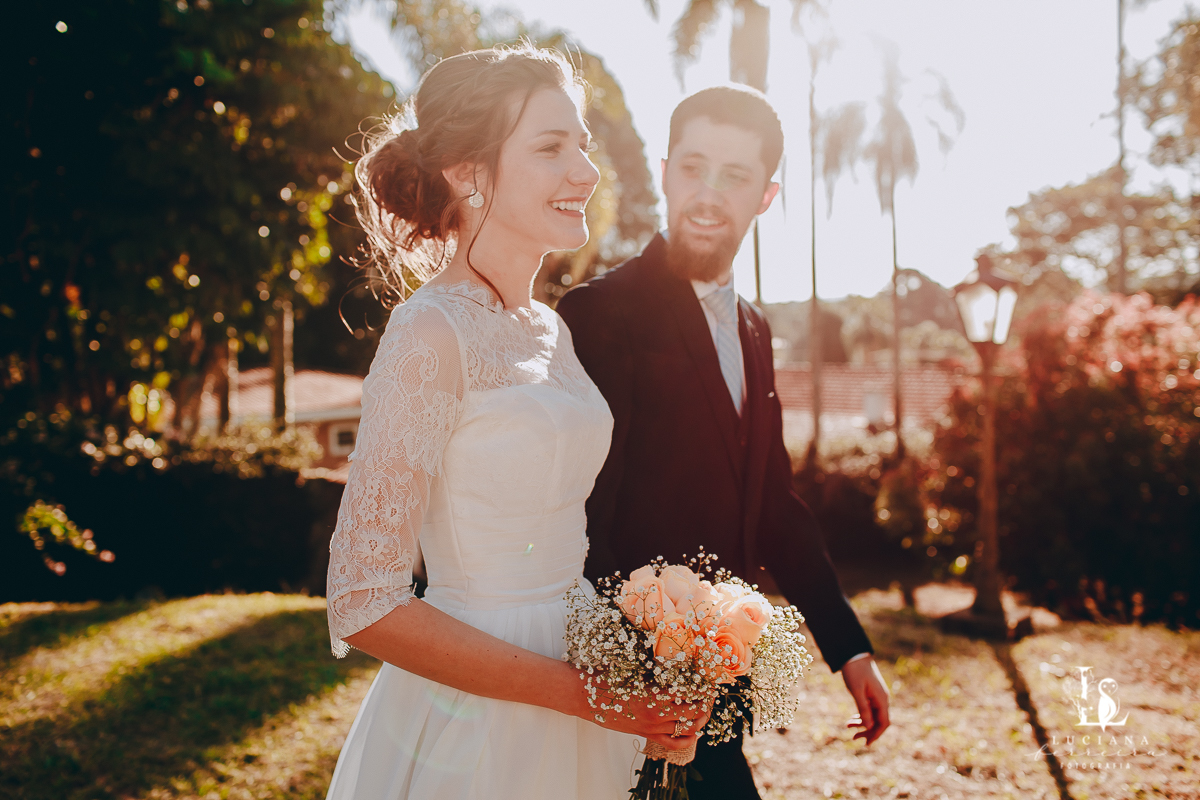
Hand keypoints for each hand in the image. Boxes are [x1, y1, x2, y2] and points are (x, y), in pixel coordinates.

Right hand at [579, 679, 710, 751]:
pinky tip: (691, 730)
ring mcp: (651, 728)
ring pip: (687, 730)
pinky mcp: (645, 734)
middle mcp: (656, 715)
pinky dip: (686, 739)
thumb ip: (655, 669)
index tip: (709, 681)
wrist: (584, 697)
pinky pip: (672, 743)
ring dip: (700, 721)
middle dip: (705, 704)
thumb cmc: (607, 677)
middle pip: (694, 714)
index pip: (691, 694)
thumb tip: (676, 660)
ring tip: (703, 710)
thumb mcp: (633, 668)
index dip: (704, 689)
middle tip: (709, 694)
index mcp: (654, 695)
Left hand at [841, 655, 889, 744]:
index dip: (876, 734)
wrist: (853, 654)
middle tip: (854, 737)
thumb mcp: (856, 691)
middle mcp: (882, 699)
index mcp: (881, 699)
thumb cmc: (854, 671)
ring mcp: (877, 696)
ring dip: (863, 723)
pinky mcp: (872, 693)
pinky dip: (862, 715)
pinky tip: (852, 719)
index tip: (866, 743)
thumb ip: (863, 708)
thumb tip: (868, 726)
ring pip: (874, 715)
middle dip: (868, 731)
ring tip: (848, 726)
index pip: (883, 723)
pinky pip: (870, 709)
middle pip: (879, 721)